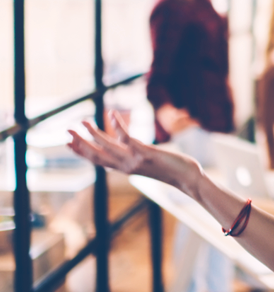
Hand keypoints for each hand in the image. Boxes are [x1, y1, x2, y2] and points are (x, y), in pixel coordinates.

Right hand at [68, 110, 202, 194]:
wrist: (188, 178)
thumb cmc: (172, 169)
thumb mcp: (149, 164)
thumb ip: (137, 157)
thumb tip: (131, 150)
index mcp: (126, 168)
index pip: (99, 161)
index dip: (82, 152)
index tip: (69, 143)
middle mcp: (126, 166)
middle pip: (97, 155)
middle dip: (80, 143)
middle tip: (67, 130)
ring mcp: (134, 160)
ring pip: (107, 146)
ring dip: (93, 133)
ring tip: (82, 121)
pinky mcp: (145, 153)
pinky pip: (127, 138)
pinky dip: (117, 125)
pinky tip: (111, 114)